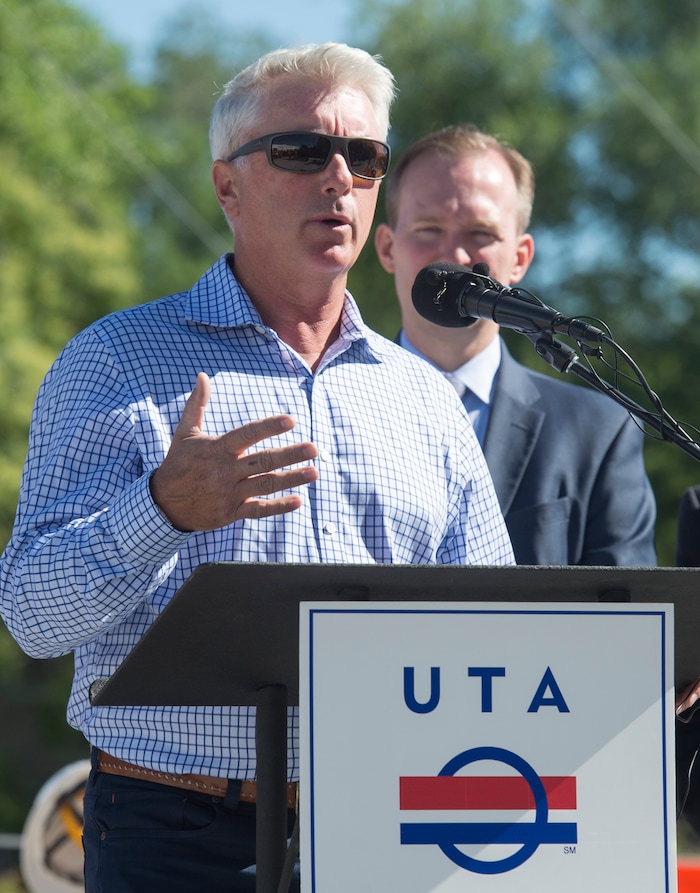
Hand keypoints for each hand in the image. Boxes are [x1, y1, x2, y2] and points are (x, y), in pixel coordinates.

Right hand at [149, 372, 318, 530]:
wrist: (164, 503)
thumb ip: (198, 404)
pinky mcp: (231, 512)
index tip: (290, 421)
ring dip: (291, 479)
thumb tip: (202, 375)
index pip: (246, 435)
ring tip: (314, 473)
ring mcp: (229, 493)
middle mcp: (225, 470)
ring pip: (265, 485)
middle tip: (314, 449)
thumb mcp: (185, 432)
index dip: (268, 427)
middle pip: (263, 461)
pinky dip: (277, 507)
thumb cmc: (178, 463)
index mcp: (217, 448)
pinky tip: (297, 501)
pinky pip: (258, 510)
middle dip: (290, 455)